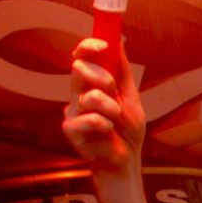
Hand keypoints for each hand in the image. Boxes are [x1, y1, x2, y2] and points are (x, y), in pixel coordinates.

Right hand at [62, 37, 144, 175]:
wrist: (126, 160)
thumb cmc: (127, 130)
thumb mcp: (131, 97)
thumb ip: (122, 72)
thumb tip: (119, 42)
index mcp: (90, 85)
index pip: (82, 58)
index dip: (88, 47)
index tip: (103, 44)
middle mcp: (77, 95)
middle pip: (79, 70)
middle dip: (102, 76)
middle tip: (113, 89)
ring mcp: (72, 111)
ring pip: (90, 96)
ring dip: (111, 107)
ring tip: (116, 119)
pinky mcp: (71, 129)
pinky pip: (91, 118)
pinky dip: (105, 124)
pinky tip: (107, 132)